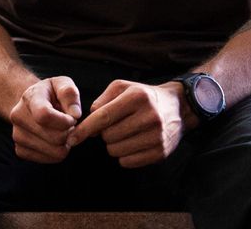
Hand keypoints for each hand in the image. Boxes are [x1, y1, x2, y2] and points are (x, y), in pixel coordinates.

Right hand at [8, 76, 81, 162]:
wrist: (31, 104)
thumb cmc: (51, 94)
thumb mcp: (62, 84)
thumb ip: (70, 94)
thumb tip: (75, 114)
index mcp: (29, 98)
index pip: (44, 115)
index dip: (65, 121)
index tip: (72, 118)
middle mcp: (18, 117)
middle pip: (54, 137)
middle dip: (69, 133)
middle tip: (68, 125)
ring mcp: (17, 135)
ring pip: (54, 152)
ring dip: (64, 144)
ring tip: (61, 131)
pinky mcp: (20, 150)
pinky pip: (48, 160)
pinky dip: (57, 153)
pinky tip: (54, 140)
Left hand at [67, 80, 190, 167]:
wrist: (178, 108)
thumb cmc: (144, 96)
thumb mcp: (123, 87)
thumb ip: (103, 99)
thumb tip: (89, 117)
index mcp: (137, 98)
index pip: (104, 117)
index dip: (85, 129)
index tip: (73, 138)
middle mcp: (149, 117)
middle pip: (108, 136)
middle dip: (104, 133)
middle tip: (114, 126)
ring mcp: (157, 137)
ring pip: (116, 151)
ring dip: (113, 145)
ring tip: (123, 134)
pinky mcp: (161, 153)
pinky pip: (129, 162)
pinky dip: (124, 155)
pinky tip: (131, 143)